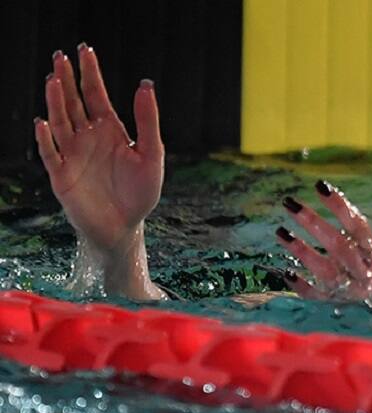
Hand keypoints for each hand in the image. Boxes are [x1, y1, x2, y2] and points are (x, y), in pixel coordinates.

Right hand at [34, 44, 163, 254]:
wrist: (124, 227)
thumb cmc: (140, 193)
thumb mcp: (151, 155)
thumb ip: (148, 122)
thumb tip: (145, 85)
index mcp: (110, 130)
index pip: (96, 95)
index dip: (90, 73)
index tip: (84, 49)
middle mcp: (88, 138)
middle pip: (73, 102)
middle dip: (67, 79)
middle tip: (60, 56)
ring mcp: (72, 155)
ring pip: (60, 122)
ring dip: (56, 102)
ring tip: (54, 80)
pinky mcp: (61, 176)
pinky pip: (50, 154)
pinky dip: (46, 139)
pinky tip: (44, 123)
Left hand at [275, 180, 371, 308]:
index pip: (359, 227)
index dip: (340, 206)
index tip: (320, 186)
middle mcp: (365, 275)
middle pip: (337, 245)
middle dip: (312, 222)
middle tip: (289, 203)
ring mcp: (351, 291)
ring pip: (324, 270)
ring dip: (301, 251)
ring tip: (280, 232)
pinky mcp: (342, 304)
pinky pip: (319, 297)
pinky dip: (302, 287)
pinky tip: (284, 272)